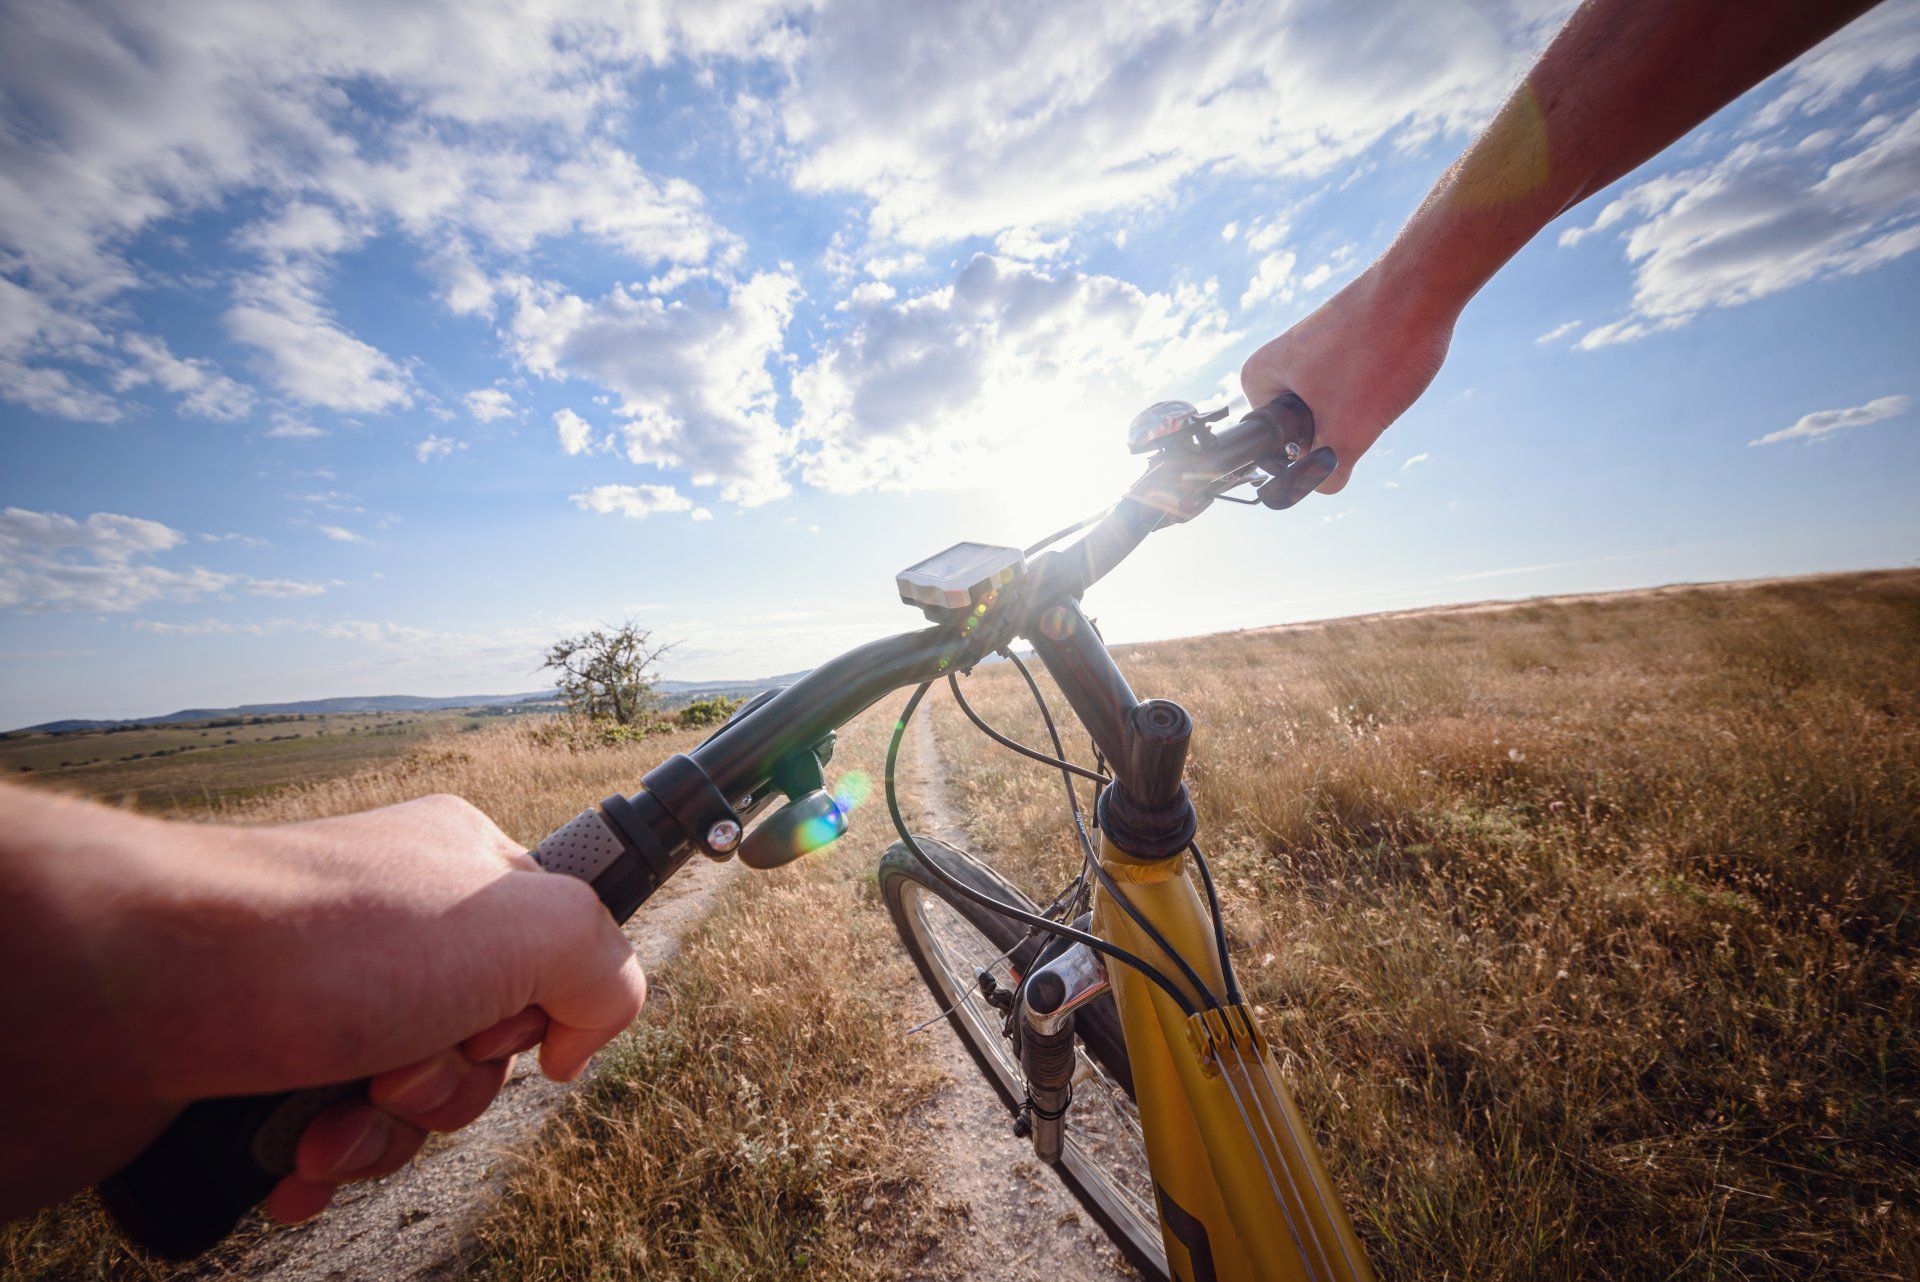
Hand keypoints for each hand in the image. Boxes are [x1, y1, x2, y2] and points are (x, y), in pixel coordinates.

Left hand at [0, 787, 647, 1222]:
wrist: (117, 989)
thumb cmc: (316, 943)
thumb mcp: (523, 924)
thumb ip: (606, 966)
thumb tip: (585, 1035)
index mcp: (460, 870)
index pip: (556, 954)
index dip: (540, 1014)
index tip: (498, 1027)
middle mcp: (393, 924)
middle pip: (482, 1043)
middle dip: (451, 1090)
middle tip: (396, 1072)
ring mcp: (320, 994)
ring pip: (406, 1102)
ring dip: (383, 1137)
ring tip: (328, 1125)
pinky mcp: (253, 1062)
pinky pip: (326, 1136)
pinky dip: (323, 1164)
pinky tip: (295, 1167)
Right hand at [1240, 262, 1457, 494]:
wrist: (1423, 285)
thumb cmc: (1378, 350)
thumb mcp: (1348, 429)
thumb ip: (1327, 472)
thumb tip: (1321, 488)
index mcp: (1258, 379)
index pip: (1275, 449)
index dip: (1312, 455)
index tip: (1343, 429)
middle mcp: (1277, 362)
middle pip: (1308, 431)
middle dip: (1341, 429)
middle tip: (1365, 400)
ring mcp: (1312, 350)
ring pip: (1336, 408)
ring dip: (1363, 407)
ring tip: (1380, 377)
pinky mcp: (1344, 341)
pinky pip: (1355, 384)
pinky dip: (1376, 384)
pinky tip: (1392, 365)